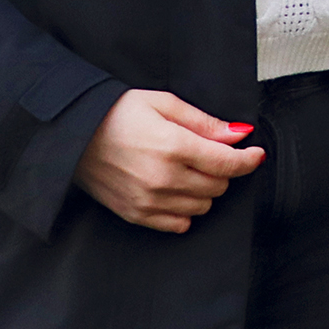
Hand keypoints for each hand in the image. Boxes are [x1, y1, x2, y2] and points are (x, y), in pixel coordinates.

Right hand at [72, 90, 261, 232]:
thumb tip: (238, 134)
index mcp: (173, 146)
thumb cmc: (116, 113)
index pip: (228, 163)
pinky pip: (179, 225)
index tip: (255, 154)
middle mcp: (164, 178)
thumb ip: (203, 122)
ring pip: (202, 207)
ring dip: (204, 191)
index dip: (249, 159)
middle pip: (218, 186)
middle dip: (221, 170)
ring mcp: (149, 201)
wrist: (73, 134)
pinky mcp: (136, 215)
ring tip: (186, 170)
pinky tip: (175, 191)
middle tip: (207, 153)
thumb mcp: (162, 103)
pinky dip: (185, 211)